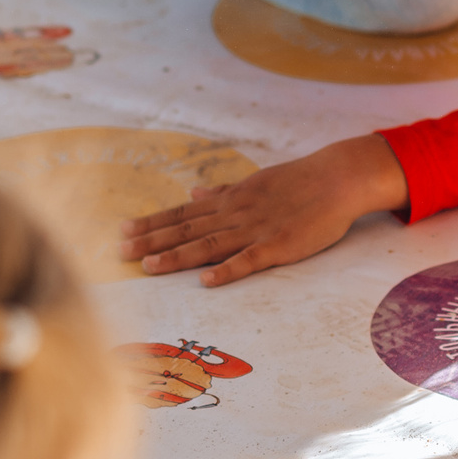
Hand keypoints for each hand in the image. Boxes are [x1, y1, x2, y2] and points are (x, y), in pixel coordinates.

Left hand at [120, 133, 406, 286]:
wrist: (337, 178)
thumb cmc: (299, 181)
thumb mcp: (256, 181)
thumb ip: (223, 191)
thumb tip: (194, 194)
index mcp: (230, 200)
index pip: (183, 213)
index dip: (152, 223)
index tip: (123, 231)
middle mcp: (236, 213)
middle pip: (187, 229)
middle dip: (152, 241)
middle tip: (120, 252)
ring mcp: (256, 230)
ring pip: (210, 244)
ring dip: (178, 256)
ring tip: (148, 267)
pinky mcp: (279, 246)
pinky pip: (249, 260)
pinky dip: (227, 270)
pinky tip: (206, 281)